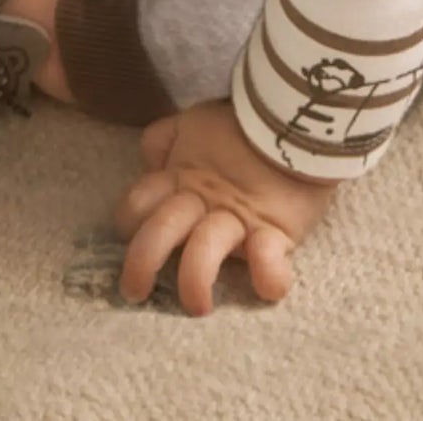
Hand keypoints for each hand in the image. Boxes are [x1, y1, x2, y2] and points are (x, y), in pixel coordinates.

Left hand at [113, 98, 336, 315]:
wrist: (293, 116)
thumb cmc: (240, 122)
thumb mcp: (193, 122)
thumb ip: (165, 139)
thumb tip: (150, 165)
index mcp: (180, 176)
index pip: (140, 201)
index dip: (129, 219)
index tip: (130, 235)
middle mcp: (202, 200)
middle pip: (162, 229)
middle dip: (141, 262)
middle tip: (134, 292)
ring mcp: (238, 217)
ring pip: (205, 249)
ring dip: (195, 280)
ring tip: (198, 306)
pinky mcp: (276, 229)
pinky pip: (270, 257)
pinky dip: (269, 275)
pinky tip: (268, 287)